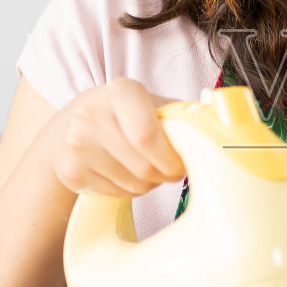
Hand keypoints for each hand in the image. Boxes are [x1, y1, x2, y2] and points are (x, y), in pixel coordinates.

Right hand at [40, 79, 184, 197]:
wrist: (67, 129)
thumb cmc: (122, 115)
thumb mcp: (148, 103)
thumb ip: (181, 113)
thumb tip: (219, 117)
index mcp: (121, 92)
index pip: (147, 136)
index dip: (170, 159)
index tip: (180, 164)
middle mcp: (91, 114)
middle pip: (144, 167)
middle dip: (164, 175)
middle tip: (167, 169)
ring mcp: (76, 144)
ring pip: (133, 185)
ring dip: (147, 184)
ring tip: (142, 167)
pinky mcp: (70, 172)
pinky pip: (116, 194)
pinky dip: (128, 190)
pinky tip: (122, 173)